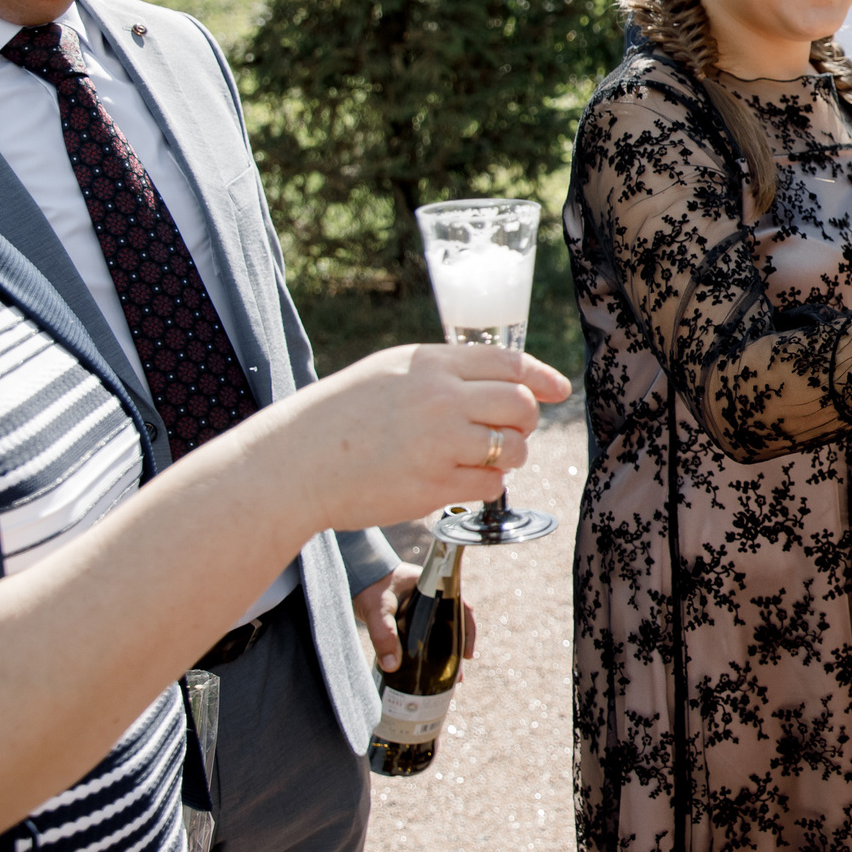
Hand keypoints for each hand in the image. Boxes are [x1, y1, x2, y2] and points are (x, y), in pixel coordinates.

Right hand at [277, 343, 568, 535]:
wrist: (292, 464)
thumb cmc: (338, 417)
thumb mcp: (389, 372)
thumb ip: (444, 372)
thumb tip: (504, 380)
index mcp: (430, 365)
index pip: (510, 364)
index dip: (542, 377)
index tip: (559, 389)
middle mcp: (441, 399)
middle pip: (521, 405)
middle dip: (524, 420)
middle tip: (506, 430)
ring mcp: (439, 444)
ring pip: (513, 448)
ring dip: (507, 455)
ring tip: (479, 457)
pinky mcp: (434, 486)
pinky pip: (490, 485)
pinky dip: (484, 485)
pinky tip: (458, 480)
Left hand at [354, 561, 480, 673]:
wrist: (354, 573)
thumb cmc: (370, 584)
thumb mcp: (378, 610)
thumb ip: (384, 635)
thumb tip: (392, 666)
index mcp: (435, 588)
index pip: (462, 608)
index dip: (469, 632)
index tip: (468, 655)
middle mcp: (431, 598)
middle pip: (453, 625)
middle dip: (456, 651)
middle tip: (456, 676)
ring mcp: (419, 607)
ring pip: (439, 631)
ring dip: (442, 653)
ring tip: (441, 678)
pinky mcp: (406, 616)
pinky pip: (422, 634)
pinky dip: (425, 650)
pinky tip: (422, 667)